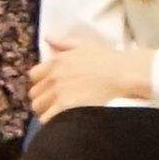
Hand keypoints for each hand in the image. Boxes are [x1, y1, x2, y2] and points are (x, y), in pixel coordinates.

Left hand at [26, 43, 158, 119]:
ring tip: (59, 113)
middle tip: (55, 103)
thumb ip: (63, 43)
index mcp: (56, 62)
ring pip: (39, 107)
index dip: (41, 83)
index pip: (33, 75)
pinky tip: (63, 121)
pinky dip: (52, 122)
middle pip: (34, 94)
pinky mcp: (67, 107)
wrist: (125, 74)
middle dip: (43, 99)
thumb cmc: (109, 59)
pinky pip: (48, 119)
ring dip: (46, 111)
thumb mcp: (84, 45)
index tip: (50, 88)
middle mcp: (54, 77)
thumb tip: (47, 37)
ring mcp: (60, 93)